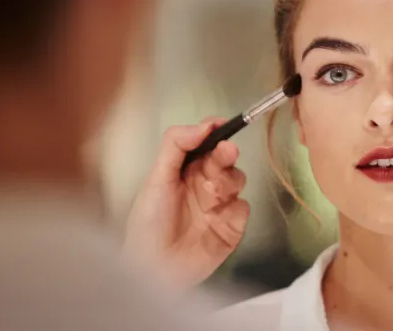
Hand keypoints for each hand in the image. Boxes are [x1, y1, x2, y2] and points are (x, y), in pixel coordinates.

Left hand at [123, 118, 249, 288]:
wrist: (156, 269)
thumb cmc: (148, 225)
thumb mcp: (156, 178)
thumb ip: (176, 145)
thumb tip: (202, 125)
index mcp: (184, 170)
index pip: (205, 142)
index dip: (214, 131)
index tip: (220, 125)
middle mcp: (203, 183)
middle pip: (225, 157)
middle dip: (226, 153)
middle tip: (225, 153)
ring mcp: (220, 204)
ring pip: (238, 178)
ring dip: (227, 181)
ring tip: (211, 195)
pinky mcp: (232, 225)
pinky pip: (244, 207)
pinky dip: (234, 208)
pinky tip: (218, 217)